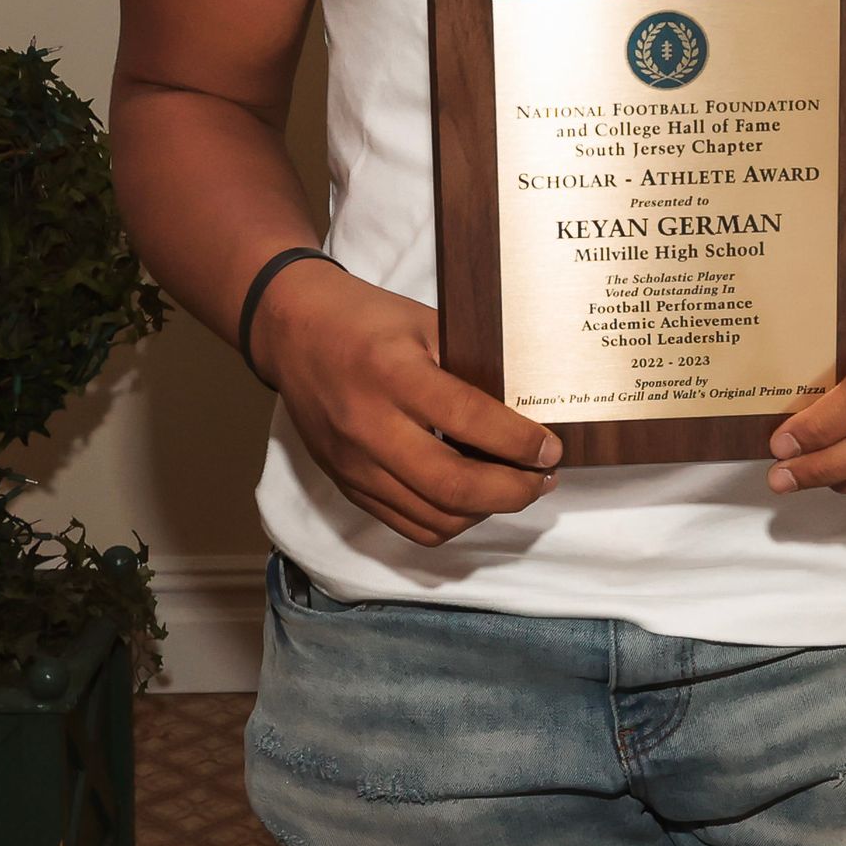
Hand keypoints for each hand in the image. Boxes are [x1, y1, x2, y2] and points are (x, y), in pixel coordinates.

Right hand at [257, 262, 561, 547]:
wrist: (293, 332)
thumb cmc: (366, 319)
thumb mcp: (424, 323)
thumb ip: (469, 365)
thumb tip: (525, 409)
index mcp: (393, 374)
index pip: (468, 420)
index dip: (519, 441)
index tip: (551, 448)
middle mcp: (370, 427)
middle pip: (452, 486)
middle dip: (512, 492)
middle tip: (543, 479)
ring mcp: (354, 464)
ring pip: (434, 517)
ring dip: (486, 512)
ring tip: (515, 488)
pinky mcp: (347, 485)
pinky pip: (408, 525)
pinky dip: (450, 521)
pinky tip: (474, 500)